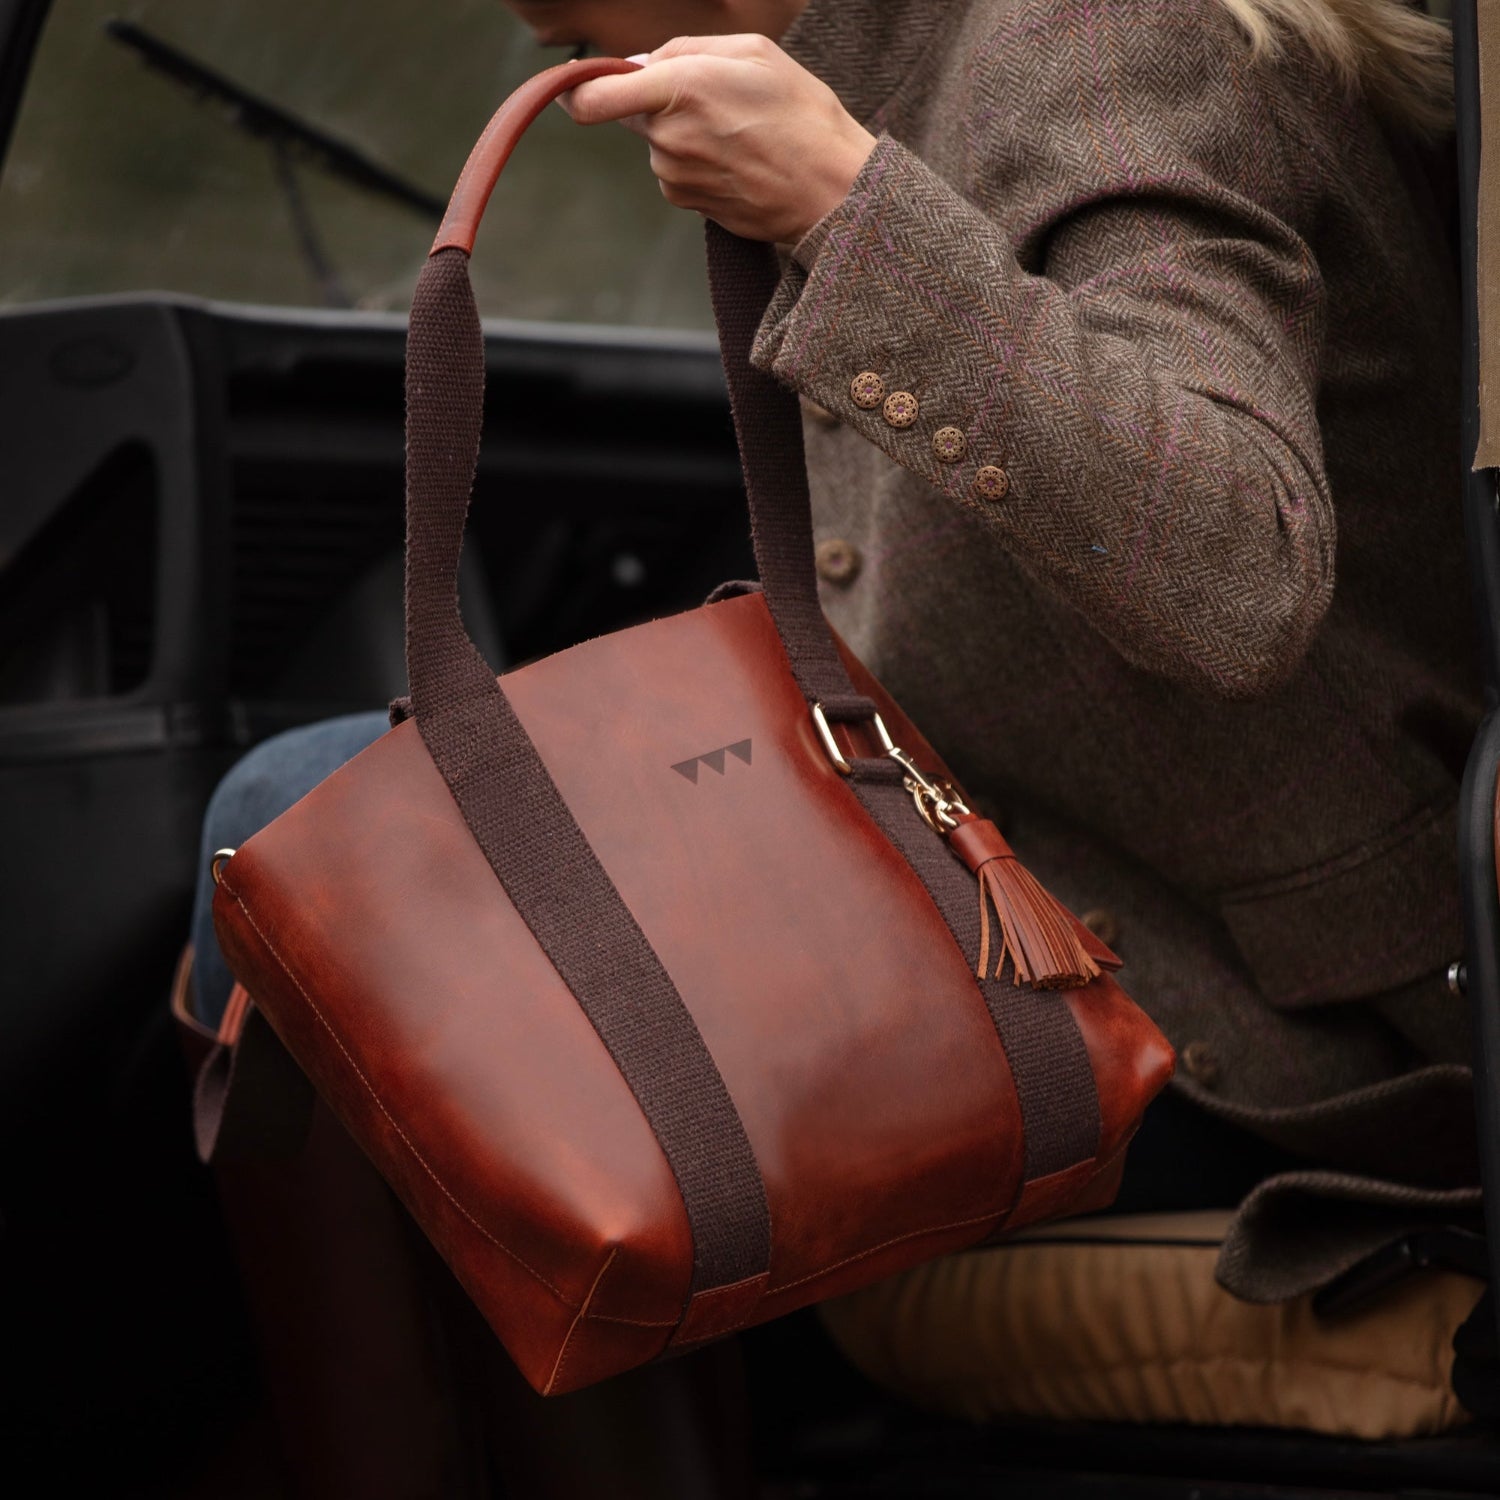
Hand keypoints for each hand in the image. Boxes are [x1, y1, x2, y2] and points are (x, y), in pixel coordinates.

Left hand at [559, 35, 876, 244]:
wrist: (831, 192)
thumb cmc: (801, 116)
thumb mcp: (753, 53)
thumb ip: (684, 49)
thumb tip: (637, 65)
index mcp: (680, 89)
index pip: (593, 99)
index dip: (573, 90)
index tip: (573, 85)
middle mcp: (668, 138)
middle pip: (633, 113)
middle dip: (658, 102)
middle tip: (715, 102)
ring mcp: (674, 176)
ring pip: (658, 143)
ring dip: (685, 133)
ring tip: (740, 134)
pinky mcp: (686, 203)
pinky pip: (676, 171)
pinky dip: (698, 162)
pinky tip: (739, 160)